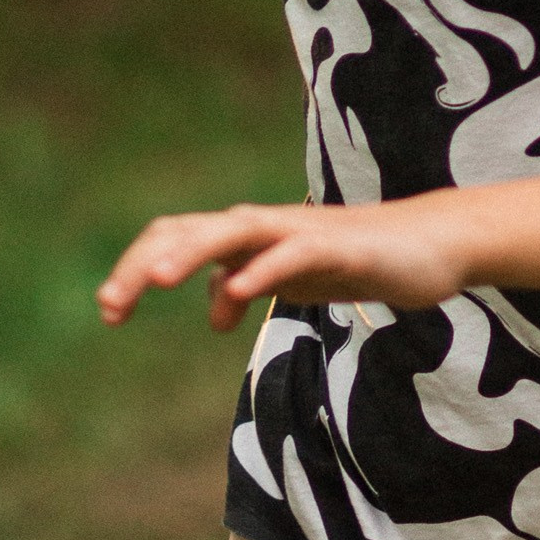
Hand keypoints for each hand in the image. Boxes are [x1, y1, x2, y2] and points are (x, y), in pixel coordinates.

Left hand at [97, 195, 470, 331]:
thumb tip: (215, 309)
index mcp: (248, 238)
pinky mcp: (338, 246)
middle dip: (144, 264)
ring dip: (192, 252)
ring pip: (234, 230)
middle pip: (191, 231)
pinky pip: (293, 253)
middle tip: (109, 305)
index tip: (109, 312)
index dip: (137, 268)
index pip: (177, 239)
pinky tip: (237, 291)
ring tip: (155, 279)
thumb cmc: (357, 260)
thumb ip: (251, 287)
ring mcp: (300, 232)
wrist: (429, 245)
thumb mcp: (294, 281)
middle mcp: (265, 226)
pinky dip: (263, 269)